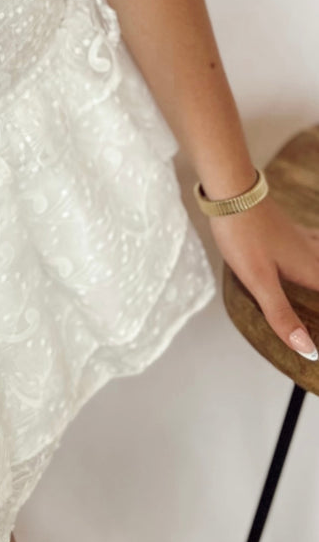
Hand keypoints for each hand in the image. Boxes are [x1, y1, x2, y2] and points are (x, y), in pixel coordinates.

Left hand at [205, 196, 318, 359]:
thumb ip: (282, 315)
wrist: (231, 191)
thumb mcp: (260, 281)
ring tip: (314, 291)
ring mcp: (301, 240)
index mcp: (311, 271)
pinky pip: (313, 246)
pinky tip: (311, 251)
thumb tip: (310, 351)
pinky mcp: (288, 230)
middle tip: (316, 324)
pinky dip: (317, 256)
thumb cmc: (243, 235)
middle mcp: (312, 254)